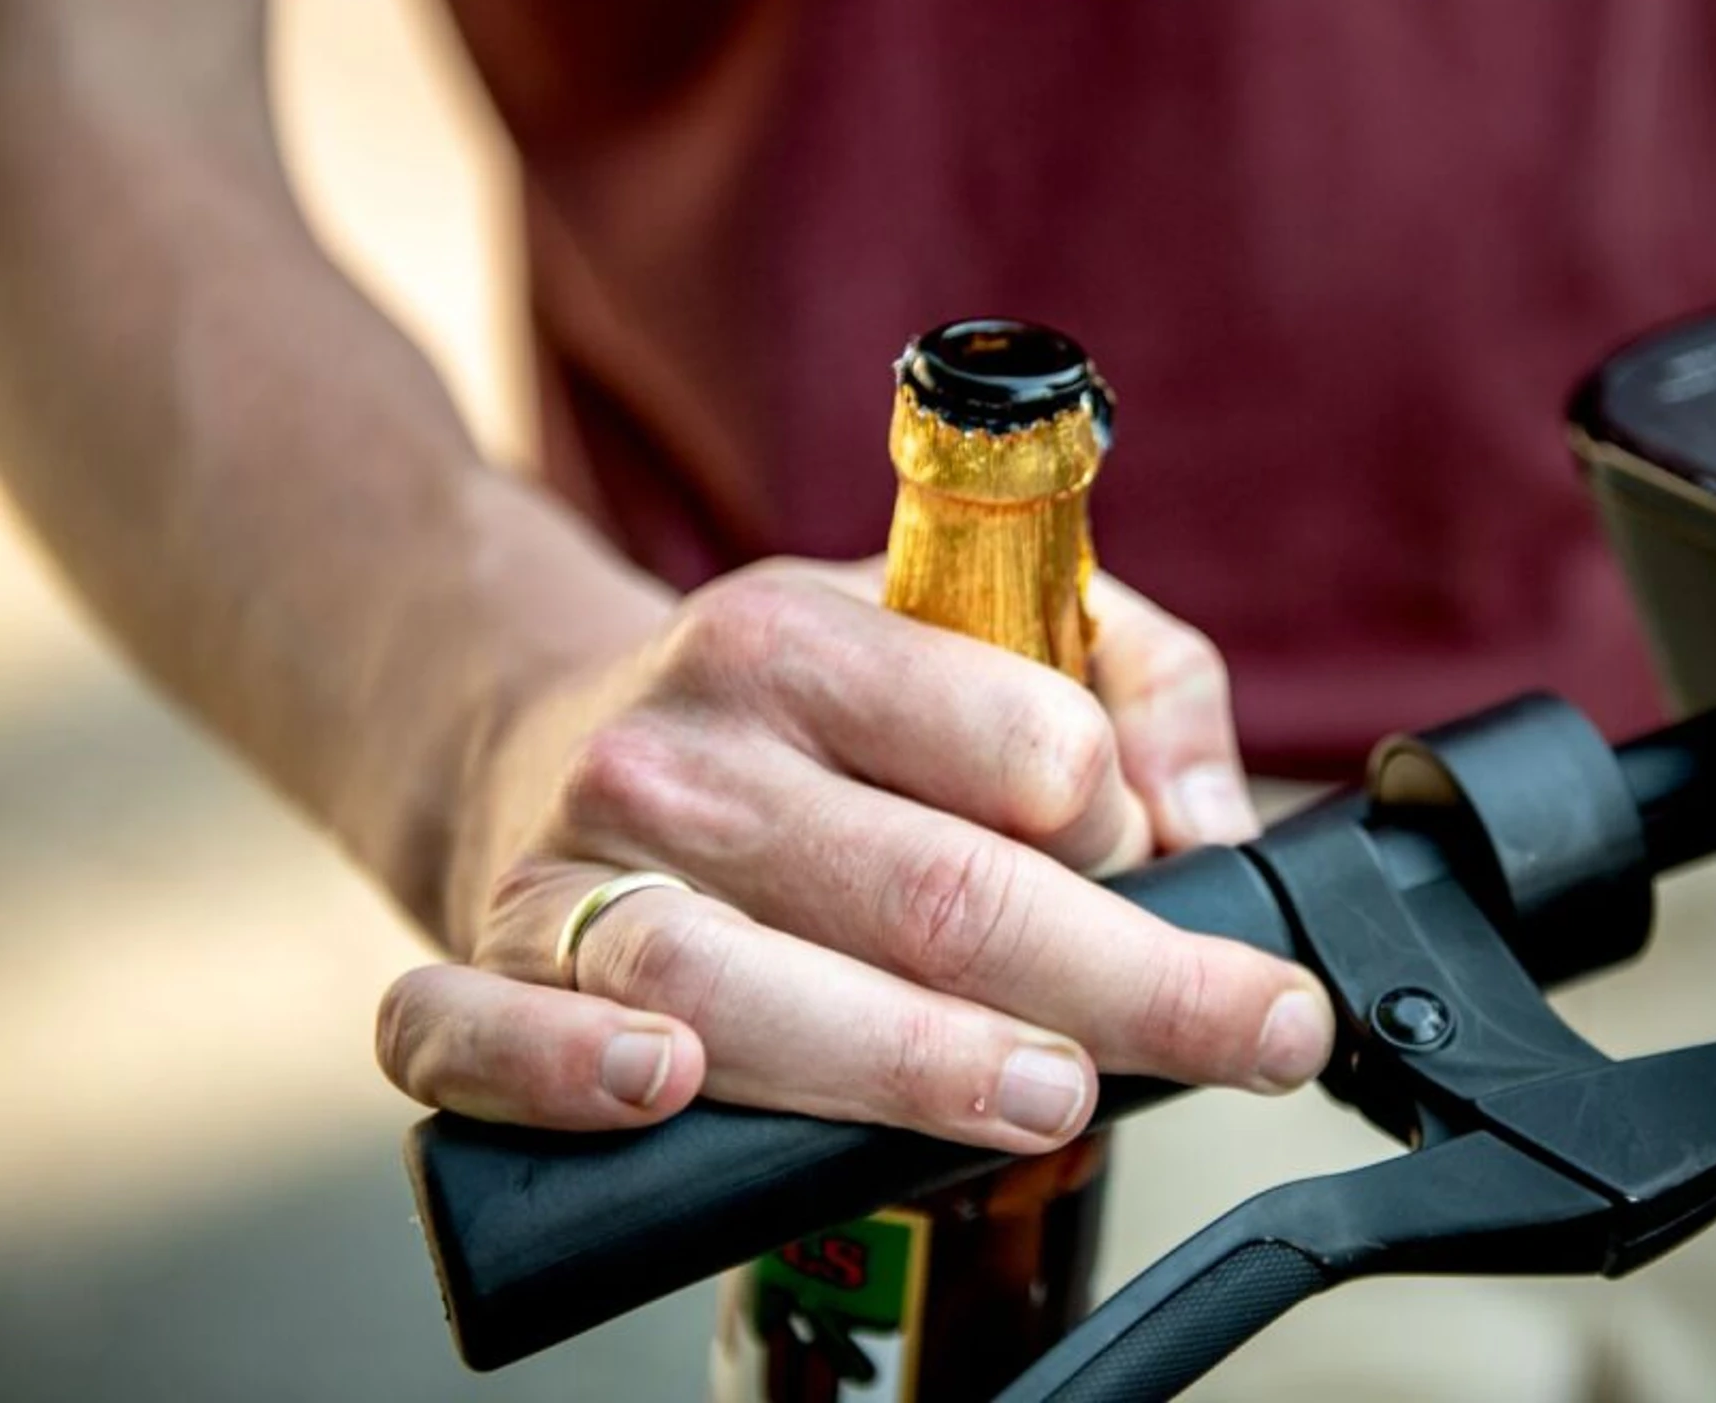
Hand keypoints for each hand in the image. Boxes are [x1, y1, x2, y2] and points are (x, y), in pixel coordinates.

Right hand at [371, 557, 1331, 1149]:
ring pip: (739, 984)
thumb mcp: (966, 617)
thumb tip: (1218, 824)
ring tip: (1045, 1097)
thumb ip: (1134, 679)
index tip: (1176, 872)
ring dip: (908, 1061)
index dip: (1120, 822)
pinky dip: (555, 1073)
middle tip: (1242, 1034)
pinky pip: (474, 1033)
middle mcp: (688, 747)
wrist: (546, 725)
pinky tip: (663, 1090)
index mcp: (809, 638)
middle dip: (1115, 980)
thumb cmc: (805, 706)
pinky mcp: (485, 965)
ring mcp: (577, 866)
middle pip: (929, 888)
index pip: (1015, 741)